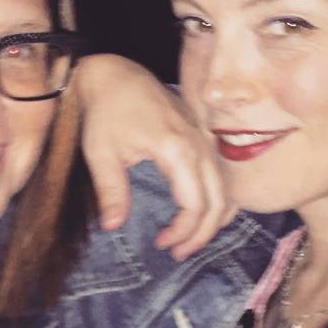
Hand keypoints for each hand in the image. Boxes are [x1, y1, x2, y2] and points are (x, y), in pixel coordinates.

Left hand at [74, 55, 234, 258]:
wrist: (115, 74)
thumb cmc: (105, 111)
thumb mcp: (100, 152)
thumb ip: (110, 190)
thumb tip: (113, 227)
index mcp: (177, 149)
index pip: (196, 204)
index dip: (183, 231)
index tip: (161, 244)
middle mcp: (200, 145)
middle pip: (219, 202)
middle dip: (201, 234)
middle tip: (177, 253)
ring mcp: (206, 139)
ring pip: (227, 190)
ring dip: (213, 220)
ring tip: (188, 240)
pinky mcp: (204, 137)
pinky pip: (223, 176)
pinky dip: (218, 200)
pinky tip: (201, 215)